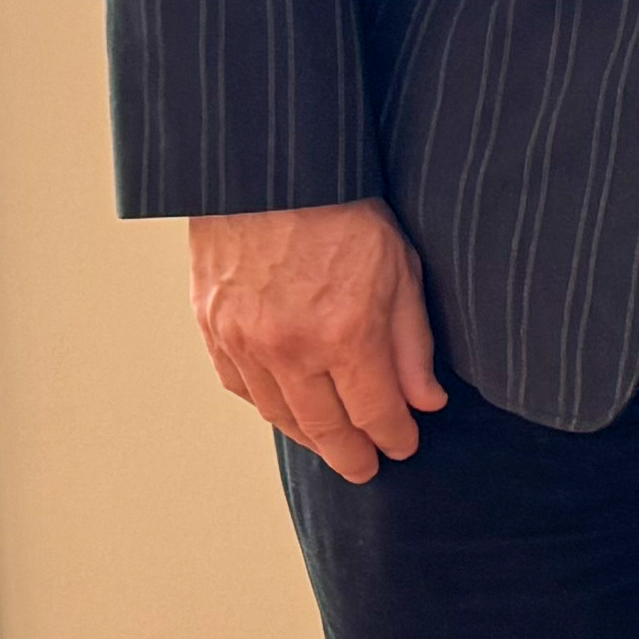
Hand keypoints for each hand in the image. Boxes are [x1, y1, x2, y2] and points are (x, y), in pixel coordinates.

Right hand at [189, 200, 444, 482]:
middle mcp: (289, 348)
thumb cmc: (343, 209)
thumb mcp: (401, 270)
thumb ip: (412, 344)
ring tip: (331, 444)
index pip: (375, 414)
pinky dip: (267, 405)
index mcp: (344, 334)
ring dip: (308, 437)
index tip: (404, 447)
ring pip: (279, 415)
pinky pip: (240, 387)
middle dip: (351, 455)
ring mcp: (244, 341)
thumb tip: (425, 403)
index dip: (394, 438)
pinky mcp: (212, 327)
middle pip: (324, 429)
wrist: (269, 170)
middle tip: (366, 468)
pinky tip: (287, 408)